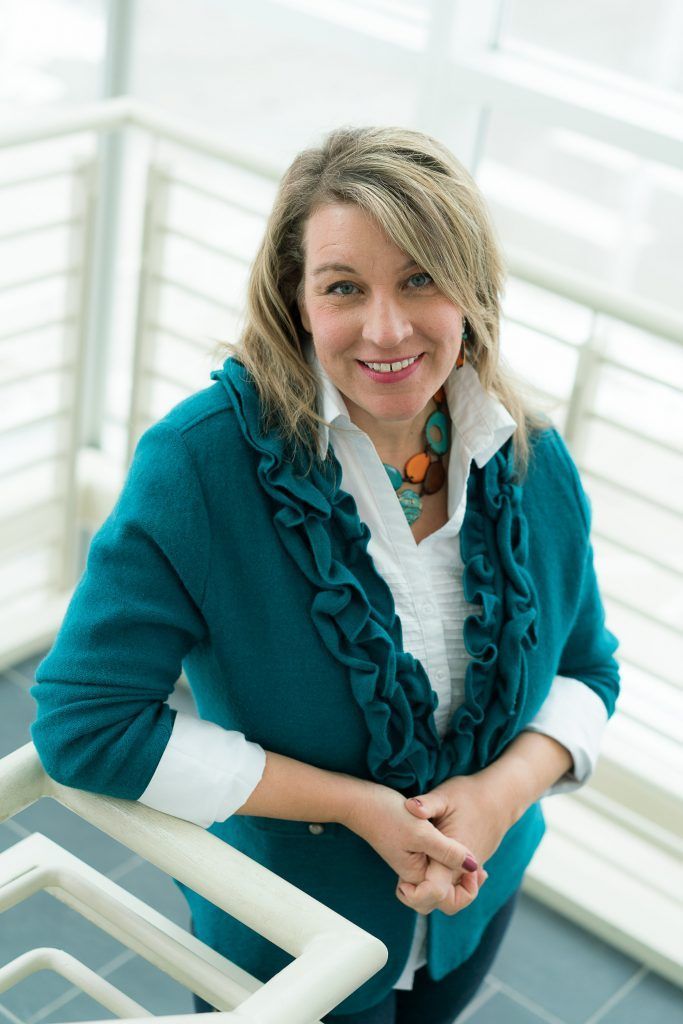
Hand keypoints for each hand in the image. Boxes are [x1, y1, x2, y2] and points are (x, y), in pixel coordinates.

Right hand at [344, 782, 479, 889]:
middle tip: (478, 873)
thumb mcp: (422, 832)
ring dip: (458, 879)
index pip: (442, 900)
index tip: (474, 870)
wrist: (359, 801)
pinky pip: (434, 869)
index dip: (464, 891)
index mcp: (416, 875)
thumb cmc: (388, 815)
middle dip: (463, 892)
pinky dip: (449, 864)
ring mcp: (412, 864)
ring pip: (439, 884)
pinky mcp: (412, 852)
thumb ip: (448, 852)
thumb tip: (474, 867)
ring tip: (474, 865)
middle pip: (441, 899)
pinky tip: (460, 851)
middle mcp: (414, 875)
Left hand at [396, 773, 509, 914]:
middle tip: (405, 883)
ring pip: (451, 899)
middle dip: (422, 899)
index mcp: (454, 855)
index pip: (435, 890)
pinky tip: (428, 867)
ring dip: (432, 893)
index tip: (401, 883)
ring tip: (415, 875)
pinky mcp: (471, 868)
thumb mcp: (445, 795)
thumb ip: (427, 804)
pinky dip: (442, 886)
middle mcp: (463, 869)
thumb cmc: (470, 795)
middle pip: (443, 903)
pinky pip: (456, 888)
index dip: (415, 893)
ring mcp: (469, 871)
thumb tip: (410, 806)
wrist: (500, 798)